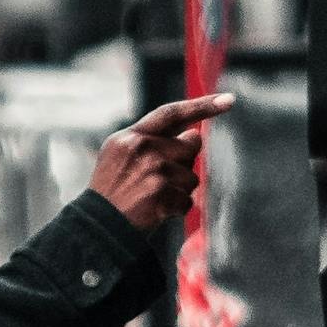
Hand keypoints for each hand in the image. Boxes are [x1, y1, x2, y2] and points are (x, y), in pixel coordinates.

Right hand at [89, 94, 235, 232]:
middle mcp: (142, 147)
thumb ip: (152, 141)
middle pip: (190, 146)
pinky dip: (176, 210)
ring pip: (191, 177)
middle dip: (184, 164)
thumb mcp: (120, 156)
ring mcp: (152, 169)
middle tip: (159, 180)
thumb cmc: (113, 192)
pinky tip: (156, 212)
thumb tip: (195, 135)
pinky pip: (187, 201)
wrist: (97, 227)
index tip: (229, 99)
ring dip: (179, 191)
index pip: (172, 113)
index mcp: (131, 136)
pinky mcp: (161, 193)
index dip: (203, 105)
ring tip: (152, 199)